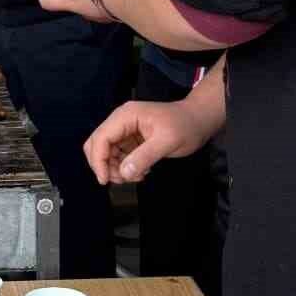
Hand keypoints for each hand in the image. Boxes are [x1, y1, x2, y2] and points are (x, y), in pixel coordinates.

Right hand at [84, 99, 217, 185]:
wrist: (199, 120)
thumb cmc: (186, 126)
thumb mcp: (167, 142)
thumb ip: (144, 157)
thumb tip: (124, 172)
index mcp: (126, 116)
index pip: (101, 138)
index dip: (98, 161)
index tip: (105, 180)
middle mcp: (121, 121)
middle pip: (97, 144)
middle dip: (104, 165)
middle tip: (121, 180)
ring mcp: (125, 130)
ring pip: (106, 152)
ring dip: (115, 168)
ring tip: (136, 176)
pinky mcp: (131, 139)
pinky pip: (118, 155)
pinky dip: (124, 167)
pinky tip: (141, 171)